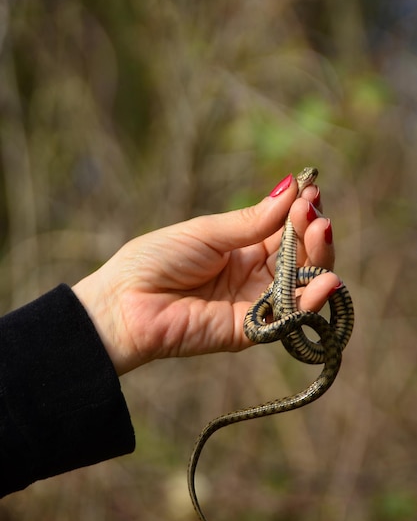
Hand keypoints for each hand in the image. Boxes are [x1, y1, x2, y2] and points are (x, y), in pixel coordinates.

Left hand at [73, 175, 339, 374]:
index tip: (311, 191)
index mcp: (241, 249)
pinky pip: (289, 316)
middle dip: (311, 232)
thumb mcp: (207, 232)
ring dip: (319, 259)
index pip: (284, 231)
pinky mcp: (251, 330)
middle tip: (312, 213)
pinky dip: (312, 301)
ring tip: (320, 231)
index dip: (300, 213)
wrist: (124, 303)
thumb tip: (291, 189)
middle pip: (299, 256)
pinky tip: (327, 280)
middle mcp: (253, 276)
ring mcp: (254, 303)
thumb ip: (251, 221)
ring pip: (301, 284)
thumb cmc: (156, 260)